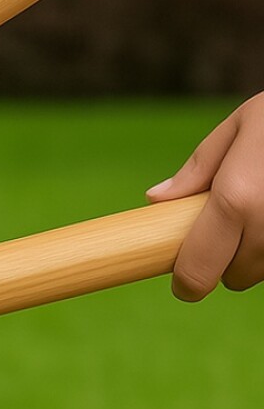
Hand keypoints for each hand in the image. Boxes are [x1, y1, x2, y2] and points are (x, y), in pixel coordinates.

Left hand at [148, 94, 263, 299]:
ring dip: (261, 254)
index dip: (187, 282)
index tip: (184, 282)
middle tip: (232, 224)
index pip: (199, 271)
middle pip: (237, 277)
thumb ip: (199, 169)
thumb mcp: (241, 126)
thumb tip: (157, 200)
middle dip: (227, 260)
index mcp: (237, 199)